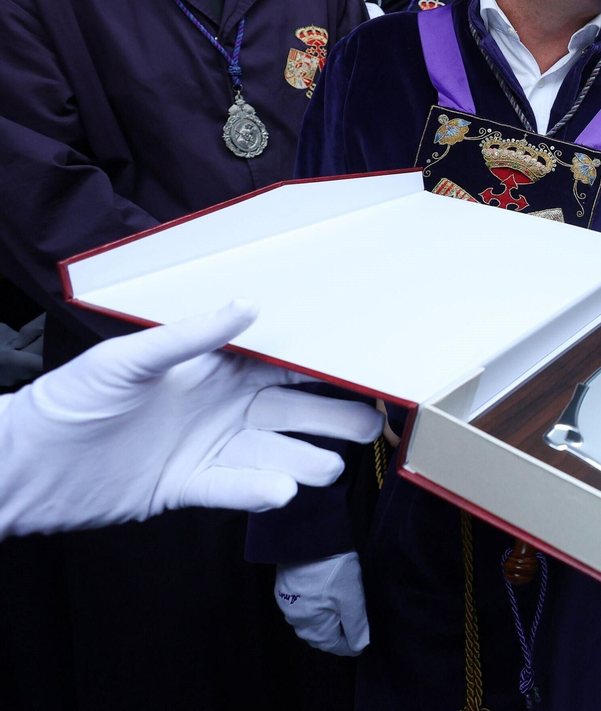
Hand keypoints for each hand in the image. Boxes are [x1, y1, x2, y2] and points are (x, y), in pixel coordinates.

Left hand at [0, 301, 383, 537]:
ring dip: (304, 460)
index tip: (361, 365)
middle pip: (292, 411)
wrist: (24, 467)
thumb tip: (248, 306)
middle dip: (333, 417)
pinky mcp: (188, 486)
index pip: (281, 364)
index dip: (322, 365)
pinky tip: (282, 491)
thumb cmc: (68, 400)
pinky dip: (259, 489)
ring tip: (329, 468)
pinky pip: (234, 488)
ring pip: (273, 453)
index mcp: (212, 369)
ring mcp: (208, 448)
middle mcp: (219, 407)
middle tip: (370, 423)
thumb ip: (191, 337)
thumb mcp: (127, 359)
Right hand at [276, 552, 370, 655]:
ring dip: (324, 625)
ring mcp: (287, 605)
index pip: (333, 645)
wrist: (307, 540)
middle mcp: (297, 620)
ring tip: (339, 618)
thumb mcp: (352, 597)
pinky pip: (300, 610)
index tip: (360, 645)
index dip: (349, 646)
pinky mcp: (284, 591)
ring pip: (308, 624)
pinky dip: (313, 611)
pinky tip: (322, 603)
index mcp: (313, 625)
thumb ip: (356, 624)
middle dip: (335, 637)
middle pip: (318, 637)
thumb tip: (360, 646)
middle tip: (351, 632)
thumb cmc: (333, 570)